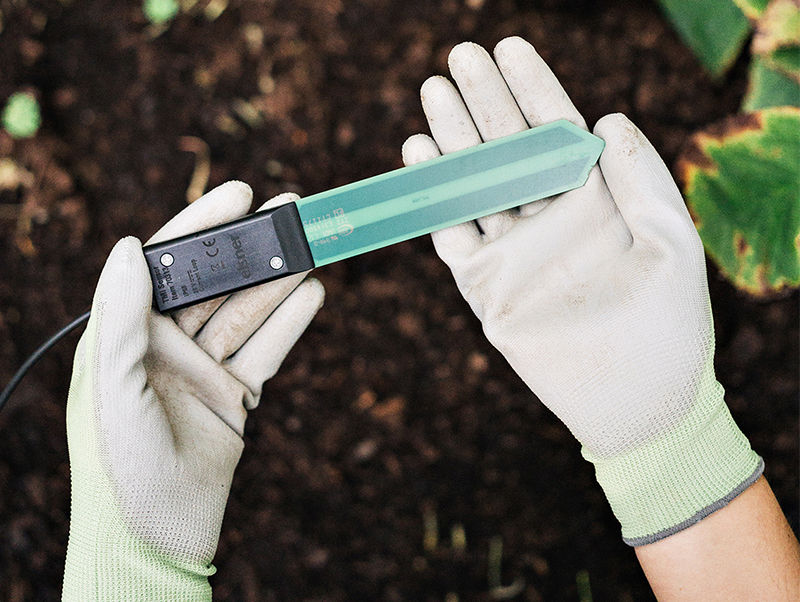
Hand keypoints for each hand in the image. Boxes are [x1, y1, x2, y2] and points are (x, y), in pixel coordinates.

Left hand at [62, 182, 323, 599]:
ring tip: (313, 249)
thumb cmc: (118, 462)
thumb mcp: (112, 383)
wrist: (155, 533)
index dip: (203, 226)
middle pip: (217, 283)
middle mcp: (165, 346)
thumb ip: (121, 315)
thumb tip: (130, 245)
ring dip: (280, 281)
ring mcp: (202, 370)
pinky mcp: (232, 397)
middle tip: (292, 212)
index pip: (168, 264)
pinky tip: (313, 296)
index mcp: (127, 334)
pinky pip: (266, 352)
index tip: (241, 195)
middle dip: (253, 248)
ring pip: (246, 313)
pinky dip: (290, 325)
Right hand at [402, 38, 760, 545]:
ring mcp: (514, 251)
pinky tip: (421, 156)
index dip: (532, 87)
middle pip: (506, 147)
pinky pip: (452, 234)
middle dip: (483, 100)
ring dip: (452, 137)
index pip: (555, 130)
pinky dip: (435, 198)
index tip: (508, 47)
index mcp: (594, 200)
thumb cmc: (668, 322)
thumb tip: (606, 118)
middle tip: (457, 57)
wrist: (635, 400)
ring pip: (474, 183)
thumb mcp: (672, 241)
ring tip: (433, 93)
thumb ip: (643, 177)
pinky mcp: (487, 286)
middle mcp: (549, 218)